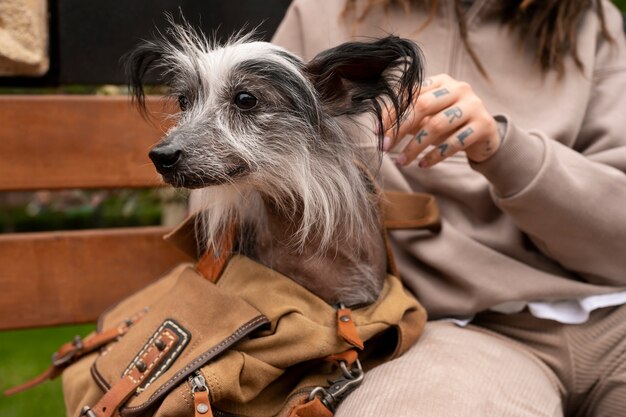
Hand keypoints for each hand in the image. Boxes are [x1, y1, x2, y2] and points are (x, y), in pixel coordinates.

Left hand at [382, 74, 500, 166]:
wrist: (485, 136)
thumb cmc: (450, 125)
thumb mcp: (428, 118)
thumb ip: (407, 119)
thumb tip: (379, 130)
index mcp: (441, 81)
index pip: (410, 94)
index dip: (391, 113)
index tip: (377, 132)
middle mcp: (458, 88)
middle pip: (423, 106)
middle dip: (399, 128)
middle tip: (384, 147)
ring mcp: (473, 105)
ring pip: (437, 125)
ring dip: (414, 146)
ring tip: (401, 161)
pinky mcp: (484, 125)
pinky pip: (454, 142)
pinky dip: (435, 155)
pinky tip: (422, 164)